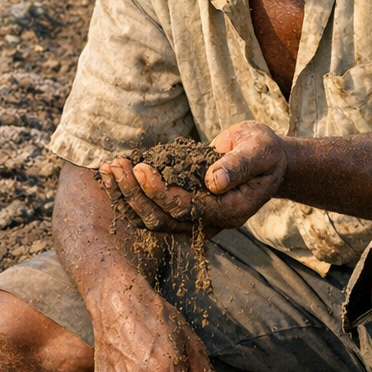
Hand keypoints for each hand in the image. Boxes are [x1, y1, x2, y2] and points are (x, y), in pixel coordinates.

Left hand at [97, 122, 287, 233]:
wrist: (265, 160)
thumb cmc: (264, 152)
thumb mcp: (260, 150)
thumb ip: (239, 165)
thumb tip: (214, 181)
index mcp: (231, 211)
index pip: (188, 210)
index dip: (161, 192)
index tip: (141, 168)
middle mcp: (210, 222)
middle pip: (163, 219)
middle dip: (135, 194)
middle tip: (116, 165)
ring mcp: (194, 218)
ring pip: (151, 219)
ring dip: (125, 196)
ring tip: (107, 168)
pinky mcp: (181, 209)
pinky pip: (150, 209)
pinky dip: (128, 194)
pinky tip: (112, 174)